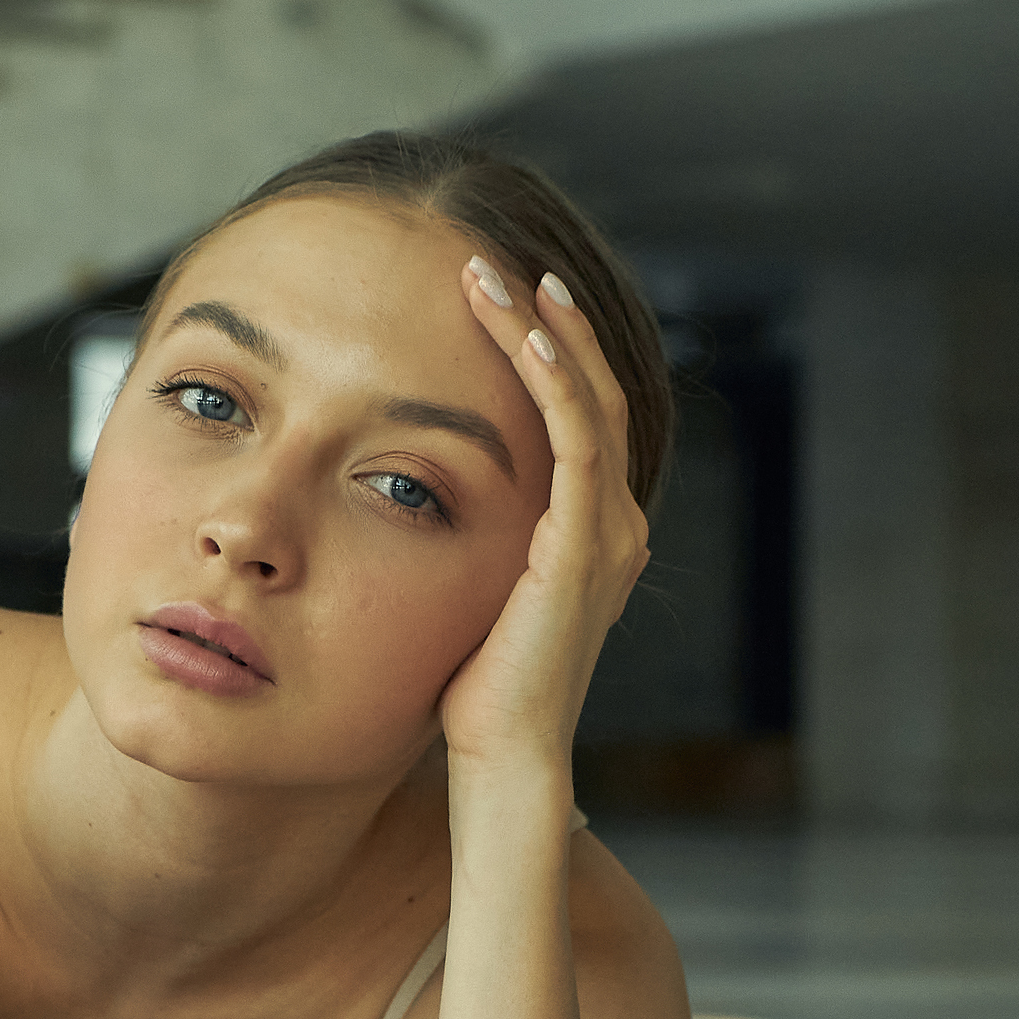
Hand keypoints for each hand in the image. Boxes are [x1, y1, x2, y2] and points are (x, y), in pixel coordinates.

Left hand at [440, 258, 649, 775]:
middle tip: (495, 259)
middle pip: (594, 390)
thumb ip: (465, 542)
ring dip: (541, 330)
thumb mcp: (469, 592)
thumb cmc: (473, 692)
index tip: (495, 296)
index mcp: (591, 534)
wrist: (505, 759)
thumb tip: (403, 500)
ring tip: (494, 274)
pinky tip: (522, 332)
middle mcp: (615, 524)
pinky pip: (578, 439)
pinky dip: (554, 378)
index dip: (544, 350)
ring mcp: (608, 533)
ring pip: (589, 399)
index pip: (578, 415)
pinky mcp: (585, 545)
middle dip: (545, 320)